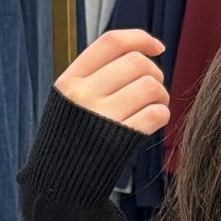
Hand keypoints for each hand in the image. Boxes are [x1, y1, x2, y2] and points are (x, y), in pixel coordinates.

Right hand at [55, 28, 170, 134]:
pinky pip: (155, 114)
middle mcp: (83, 95)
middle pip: (136, 63)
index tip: (158, 47)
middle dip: (155, 73)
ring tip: (156, 104)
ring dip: (161, 94)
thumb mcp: (70, 100)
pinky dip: (162, 114)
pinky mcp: (118, 141)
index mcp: (70, 79)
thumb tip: (143, 49)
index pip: (111, 42)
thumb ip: (96, 75)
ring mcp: (100, 118)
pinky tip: (155, 119)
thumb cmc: (72, 136)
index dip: (141, 38)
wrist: (58, 182)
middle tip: (154, 87)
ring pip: (149, 87)